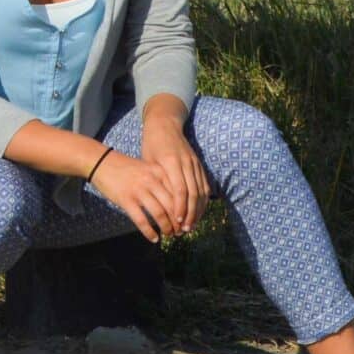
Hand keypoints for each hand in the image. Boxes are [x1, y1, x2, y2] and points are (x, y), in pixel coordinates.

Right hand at [86, 150, 180, 243]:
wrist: (102, 162)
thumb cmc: (127, 168)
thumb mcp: (148, 169)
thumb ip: (162, 182)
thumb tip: (177, 204)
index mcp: (159, 172)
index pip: (179, 194)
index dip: (186, 211)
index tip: (187, 221)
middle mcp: (151, 180)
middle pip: (172, 206)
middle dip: (178, 222)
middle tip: (180, 232)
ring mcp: (138, 190)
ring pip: (159, 214)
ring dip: (166, 228)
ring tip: (168, 234)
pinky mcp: (126, 200)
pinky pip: (142, 220)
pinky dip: (150, 232)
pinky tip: (154, 238)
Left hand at [138, 118, 209, 235]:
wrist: (165, 124)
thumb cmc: (151, 144)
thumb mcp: (148, 161)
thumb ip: (156, 180)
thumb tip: (158, 206)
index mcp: (172, 161)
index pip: (180, 189)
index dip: (180, 207)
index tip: (177, 221)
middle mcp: (187, 162)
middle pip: (193, 193)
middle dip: (191, 214)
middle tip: (185, 230)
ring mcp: (195, 163)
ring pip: (202, 190)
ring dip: (198, 210)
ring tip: (192, 225)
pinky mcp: (199, 164)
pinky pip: (205, 184)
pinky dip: (203, 200)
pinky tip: (199, 212)